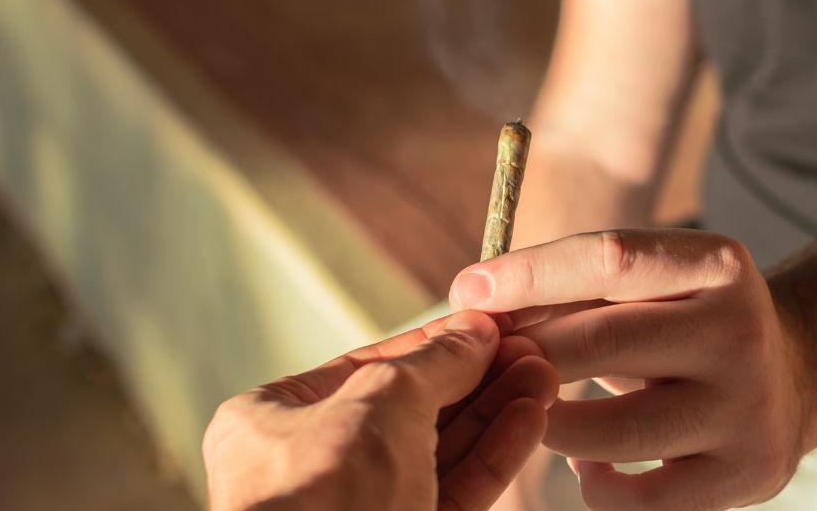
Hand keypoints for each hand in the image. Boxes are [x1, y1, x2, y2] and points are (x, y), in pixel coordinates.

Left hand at [202, 311, 558, 510]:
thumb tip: (474, 332)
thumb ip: (434, 362)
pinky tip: (530, 416)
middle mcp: (316, 466)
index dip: (432, 342)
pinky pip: (457, 490)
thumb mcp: (381, 400)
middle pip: (411, 408)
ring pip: (441, 451)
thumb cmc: (323, 494)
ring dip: (495, 410)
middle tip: (526, 346)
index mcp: (275, 423)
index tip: (486, 324)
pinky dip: (495, 454)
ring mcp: (364, 508)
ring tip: (542, 373)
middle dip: (474, 376)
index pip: (366, 367)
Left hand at [449, 230, 816, 510]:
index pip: (608, 260)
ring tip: (534, 411)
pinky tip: (586, 461)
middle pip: (602, 341)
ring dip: (549, 424)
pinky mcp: (746, 473)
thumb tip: (476, 303)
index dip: (528, 275)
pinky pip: (641, 498)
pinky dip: (595, 483)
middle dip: (526, 354)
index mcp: (718, 264)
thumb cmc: (684, 323)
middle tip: (485, 362)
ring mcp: (748, 408)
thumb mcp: (653, 284)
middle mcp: (742, 332)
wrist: (787, 378)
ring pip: (610, 429)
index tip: (468, 289)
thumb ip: (578, 288)